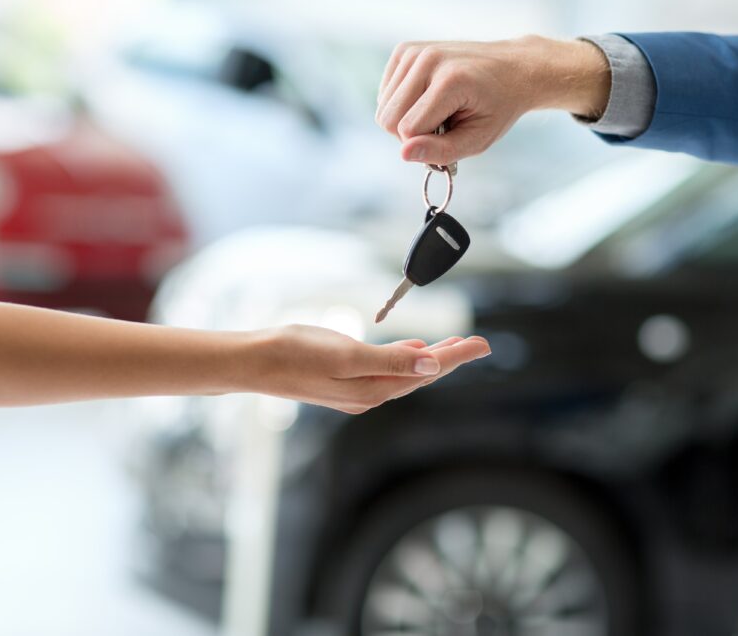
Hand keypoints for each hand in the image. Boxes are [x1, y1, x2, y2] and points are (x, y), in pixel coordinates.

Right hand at [248, 325, 490, 413]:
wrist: (254, 363)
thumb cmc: (294, 354)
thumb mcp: (346, 353)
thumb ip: (390, 359)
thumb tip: (431, 360)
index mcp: (374, 389)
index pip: (427, 370)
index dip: (457, 356)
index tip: (483, 344)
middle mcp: (370, 394)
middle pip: (422, 374)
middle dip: (452, 357)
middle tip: (480, 343)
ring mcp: (357, 389)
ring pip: (407, 372)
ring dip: (432, 358)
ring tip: (456, 345)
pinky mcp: (345, 380)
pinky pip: (388, 371)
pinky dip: (407, 358)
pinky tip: (414, 349)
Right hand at [376, 35, 610, 165]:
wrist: (512, 68)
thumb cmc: (497, 107)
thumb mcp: (478, 139)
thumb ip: (441, 151)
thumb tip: (403, 154)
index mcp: (450, 80)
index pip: (407, 129)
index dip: (424, 144)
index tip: (449, 136)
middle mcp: (428, 59)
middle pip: (388, 118)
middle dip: (410, 133)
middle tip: (442, 125)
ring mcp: (414, 51)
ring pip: (383, 107)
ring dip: (406, 117)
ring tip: (438, 109)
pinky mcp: (404, 50)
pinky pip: (384, 93)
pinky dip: (401, 103)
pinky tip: (427, 98)